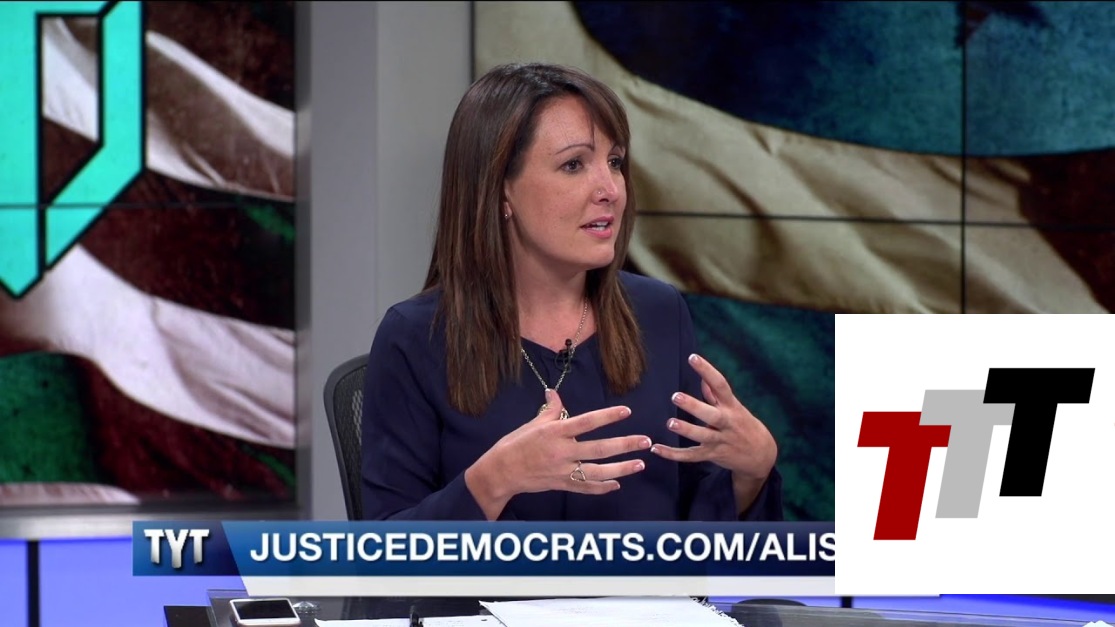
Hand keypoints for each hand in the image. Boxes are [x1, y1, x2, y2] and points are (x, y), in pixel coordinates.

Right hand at [465, 389, 649, 518]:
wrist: (501, 471)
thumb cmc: (516, 444)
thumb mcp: (533, 423)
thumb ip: (550, 409)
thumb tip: (554, 391)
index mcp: (555, 432)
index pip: (586, 422)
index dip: (607, 416)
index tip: (626, 411)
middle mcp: (561, 452)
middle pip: (599, 449)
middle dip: (624, 445)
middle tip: (645, 441)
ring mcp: (563, 471)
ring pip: (598, 472)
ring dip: (621, 469)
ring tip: (640, 464)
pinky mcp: (562, 485)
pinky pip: (586, 488)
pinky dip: (602, 487)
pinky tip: (617, 484)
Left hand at [651, 354, 776, 481]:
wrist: (761, 456)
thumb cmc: (743, 425)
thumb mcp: (735, 407)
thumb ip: (716, 394)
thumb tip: (703, 377)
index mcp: (732, 407)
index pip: (721, 385)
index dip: (707, 370)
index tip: (693, 357)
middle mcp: (727, 423)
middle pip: (711, 415)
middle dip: (694, 406)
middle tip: (676, 396)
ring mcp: (720, 441)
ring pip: (702, 436)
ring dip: (686, 430)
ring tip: (670, 423)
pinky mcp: (712, 455)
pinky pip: (691, 456)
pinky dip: (674, 454)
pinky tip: (657, 449)